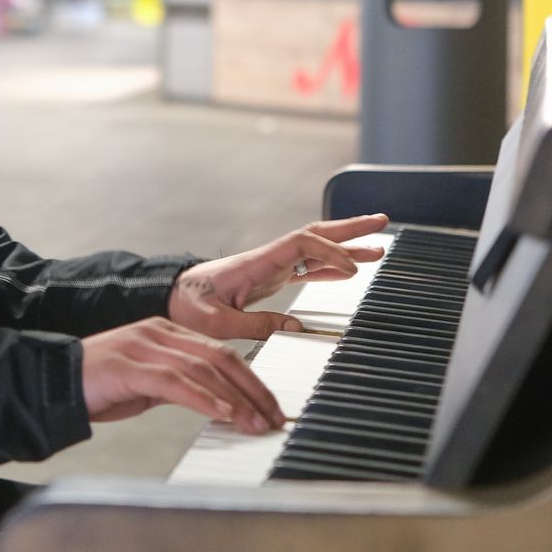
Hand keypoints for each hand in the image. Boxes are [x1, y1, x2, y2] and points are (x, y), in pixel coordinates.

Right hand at [79, 317, 285, 433]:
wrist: (51, 383)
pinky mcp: (129, 365)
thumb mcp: (146, 385)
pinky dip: (204, 399)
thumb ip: (177, 385)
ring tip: (255, 423)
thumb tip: (214, 403)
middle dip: (253, 390)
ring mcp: (144, 346)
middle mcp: (158, 333)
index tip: (270, 408)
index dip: (251, 381)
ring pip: (204, 368)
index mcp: (165, 333)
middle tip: (274, 418)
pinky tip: (223, 415)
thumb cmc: (97, 388)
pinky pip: (176, 382)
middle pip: (221, 357)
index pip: (221, 354)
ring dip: (235, 399)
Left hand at [166, 213, 390, 339]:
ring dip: (346, 247)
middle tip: (382, 222)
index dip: (330, 252)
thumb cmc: (187, 308)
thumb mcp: (217, 323)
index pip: (302, 244)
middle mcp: (268, 258)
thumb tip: (295, 328)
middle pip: (315, 234)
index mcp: (256, 262)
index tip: (351, 270)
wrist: (168, 297)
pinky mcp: (269, 278)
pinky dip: (329, 267)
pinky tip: (348, 272)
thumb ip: (256, 325)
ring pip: (315, 249)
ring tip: (378, 248)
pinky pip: (306, 268)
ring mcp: (270, 266)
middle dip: (349, 228)